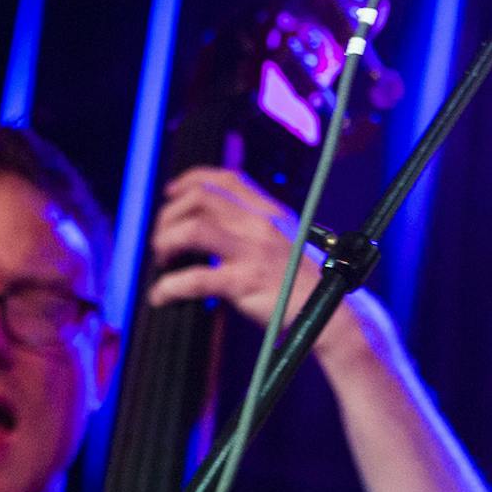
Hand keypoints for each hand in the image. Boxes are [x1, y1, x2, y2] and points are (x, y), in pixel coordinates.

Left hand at [147, 167, 323, 330]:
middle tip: (163, 239)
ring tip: (162, 259)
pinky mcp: (245, 282)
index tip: (172, 192)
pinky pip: (195, 278)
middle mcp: (260, 224)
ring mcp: (252, 252)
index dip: (192, 179)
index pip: (227, 178)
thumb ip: (255, 227)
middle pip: (201, 197)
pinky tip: (161, 295)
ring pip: (193, 229)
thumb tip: (213, 224)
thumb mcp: (285, 240)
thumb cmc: (303, 283)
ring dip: (166, 241)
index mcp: (269, 212)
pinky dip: (169, 285)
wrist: (329, 313)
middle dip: (170, 214)